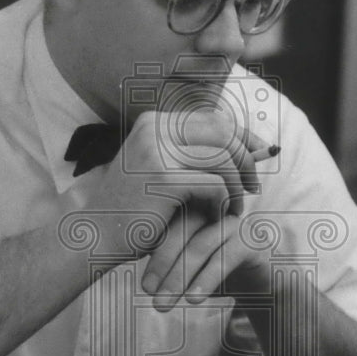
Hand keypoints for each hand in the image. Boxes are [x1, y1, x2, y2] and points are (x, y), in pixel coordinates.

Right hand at [86, 109, 267, 257]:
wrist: (95, 236)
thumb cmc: (135, 210)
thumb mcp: (164, 173)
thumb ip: (198, 157)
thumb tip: (254, 146)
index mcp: (152, 122)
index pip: (213, 119)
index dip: (243, 137)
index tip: (261, 157)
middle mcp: (153, 128)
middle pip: (222, 132)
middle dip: (246, 158)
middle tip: (253, 186)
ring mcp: (156, 151)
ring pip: (222, 158)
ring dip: (236, 185)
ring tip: (235, 207)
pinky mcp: (163, 179)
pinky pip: (214, 184)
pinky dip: (223, 203)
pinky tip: (217, 217)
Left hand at [141, 205, 269, 310]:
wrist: (266, 283)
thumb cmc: (222, 274)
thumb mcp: (192, 270)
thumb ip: (168, 264)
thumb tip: (137, 276)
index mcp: (193, 210)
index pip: (167, 226)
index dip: (153, 256)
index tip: (144, 287)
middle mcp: (212, 210)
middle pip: (180, 233)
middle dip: (163, 266)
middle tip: (149, 294)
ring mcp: (233, 222)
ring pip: (201, 246)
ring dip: (179, 277)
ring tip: (164, 303)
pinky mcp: (252, 239)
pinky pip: (225, 258)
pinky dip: (206, 279)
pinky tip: (193, 299)